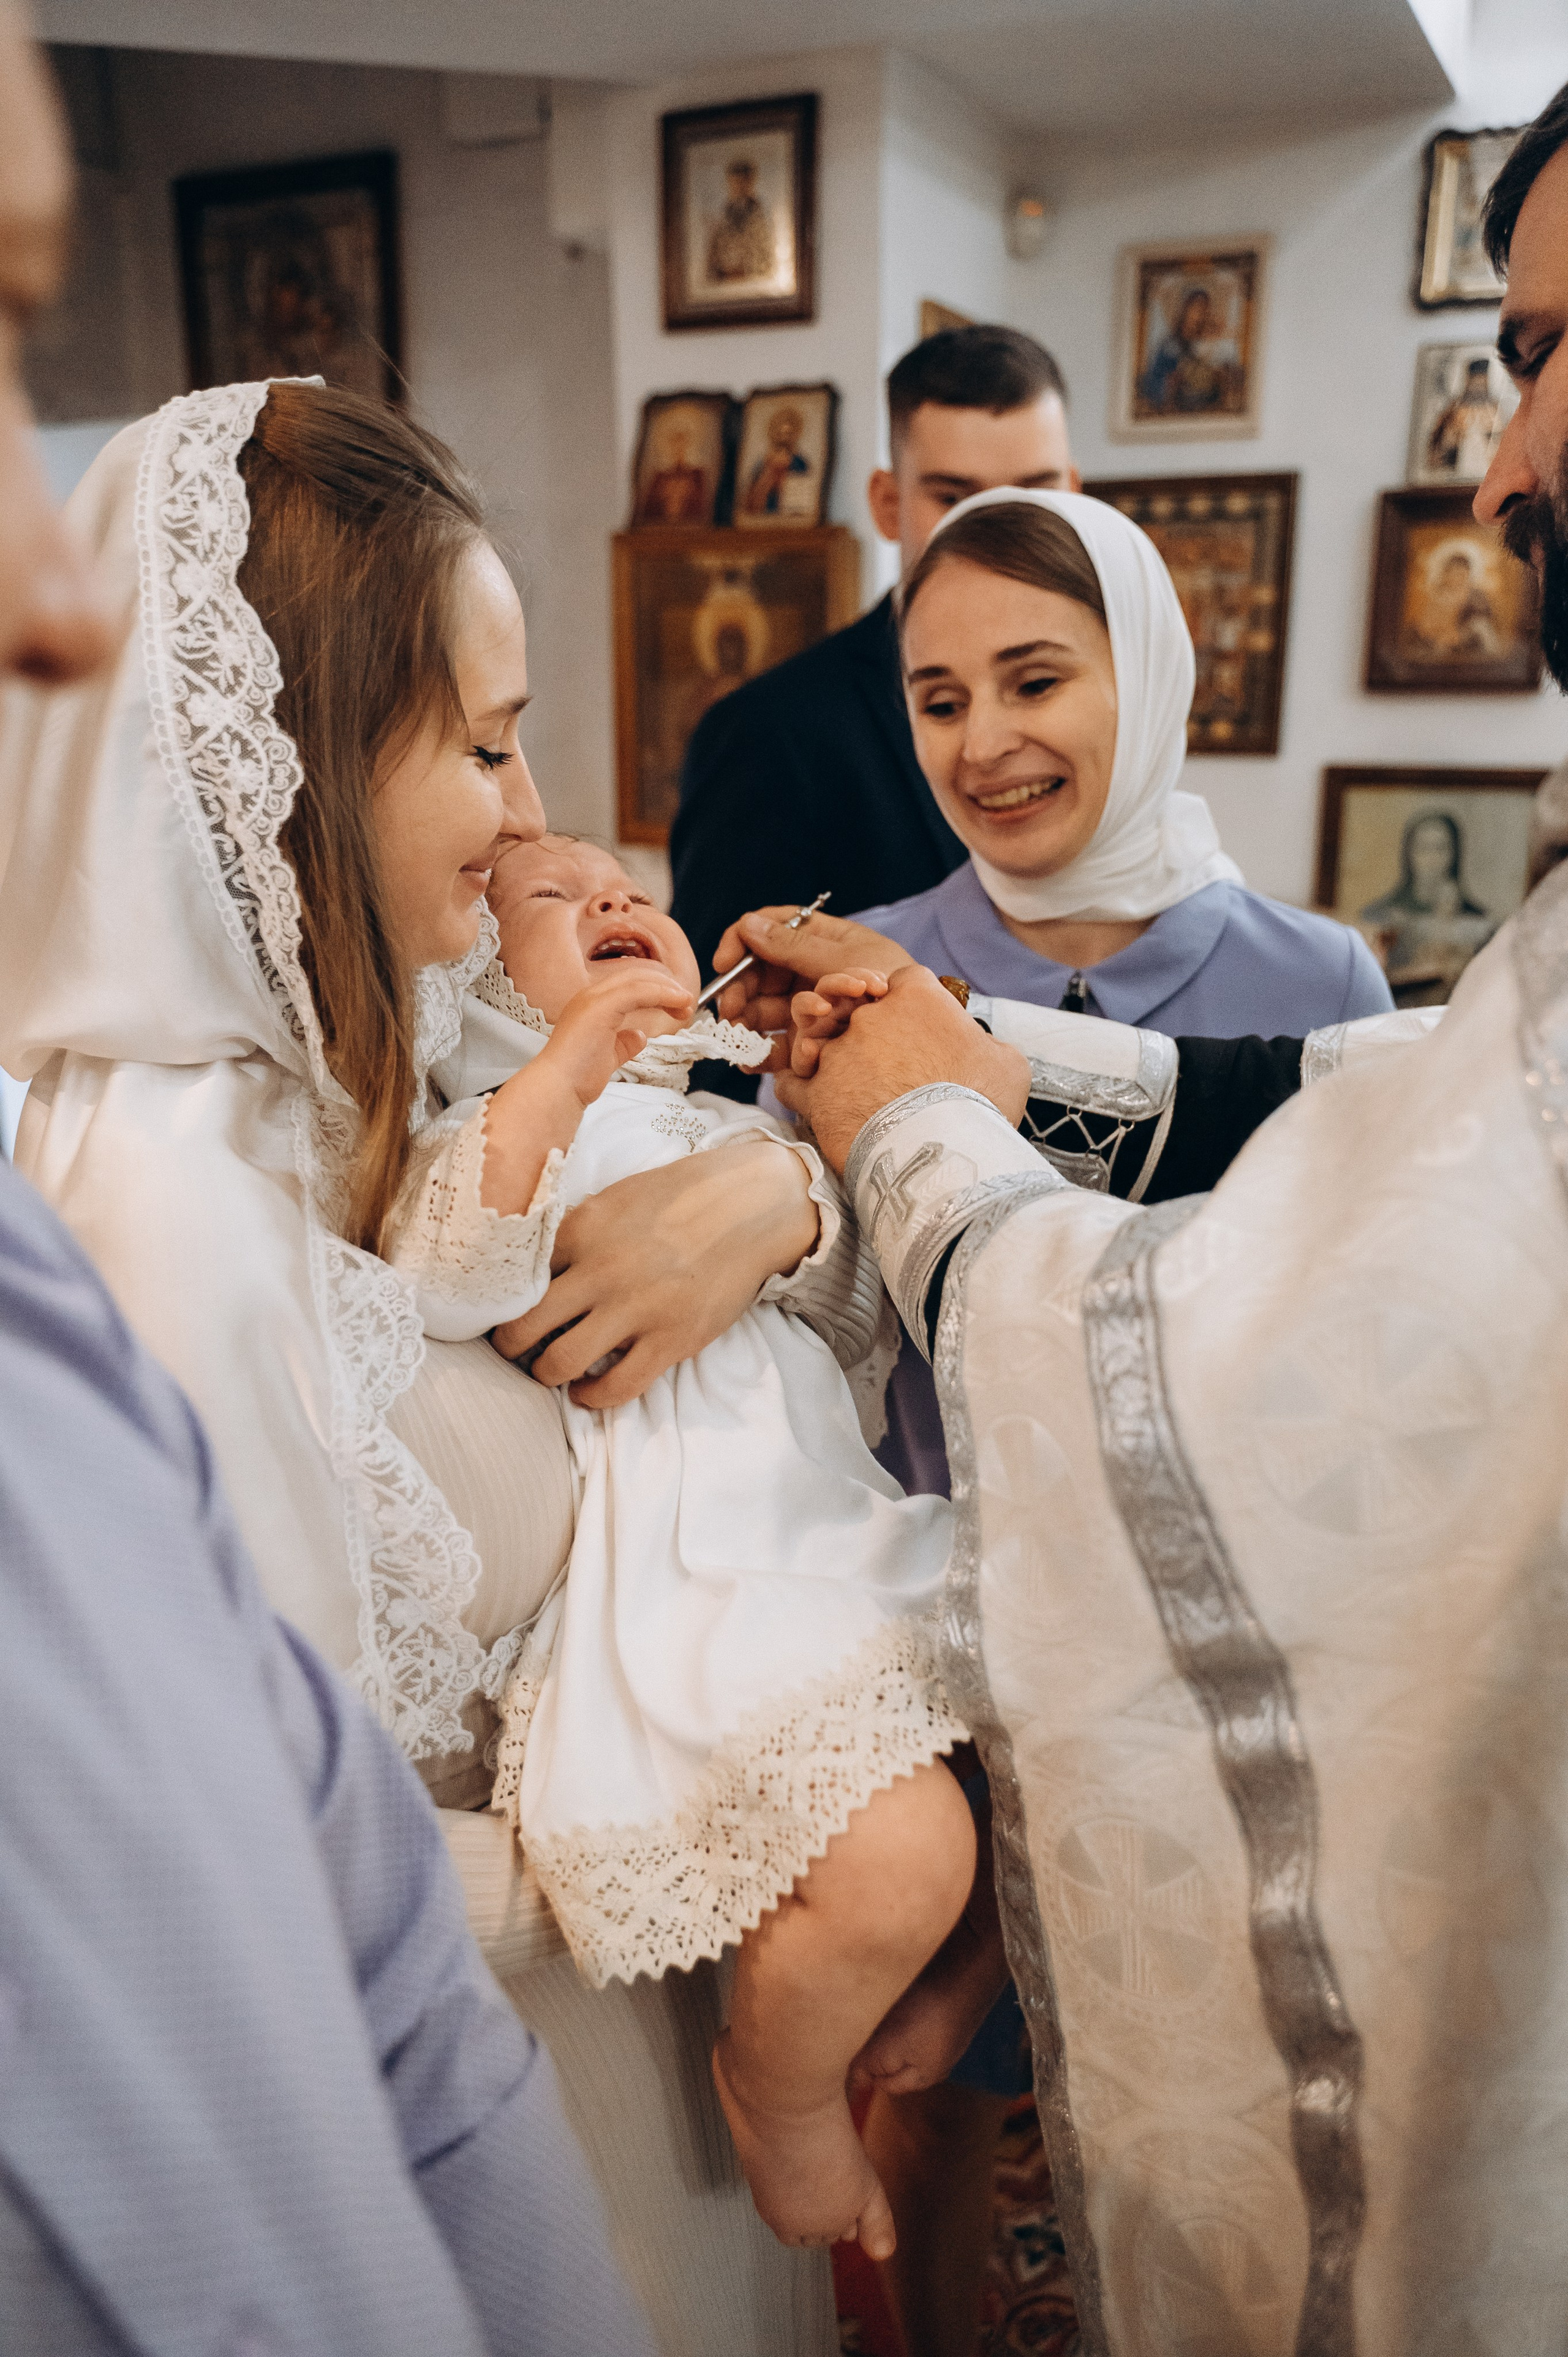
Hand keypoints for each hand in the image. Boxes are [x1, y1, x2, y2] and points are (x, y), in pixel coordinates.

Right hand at [478, 961, 695, 1217]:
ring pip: (638, 979)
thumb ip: (623, 1043)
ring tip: (686, 1003)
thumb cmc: (576, 1078)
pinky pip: (638, 991)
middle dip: (665, 986)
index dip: (656, 990)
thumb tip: (639, 1036)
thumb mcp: (607, 1057)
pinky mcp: (600, 1006)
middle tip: (687, 1003)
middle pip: (635, 975)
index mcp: (589, 1005)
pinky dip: (661, 994)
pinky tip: (676, 1004)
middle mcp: (589, 996)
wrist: (558, 1089)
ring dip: (668, 989)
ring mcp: (592, 999)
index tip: (677, 1005)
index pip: (628, 984)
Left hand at [490, 1136, 818, 1405]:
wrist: (750, 1206)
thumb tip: (531, 1269)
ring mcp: (636, 1309)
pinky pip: (616, 1388)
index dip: (500, 1301)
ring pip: (559, 1363)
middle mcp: (601, 1271)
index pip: (514, 1278)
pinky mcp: (671, 1340)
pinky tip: (586, 1390)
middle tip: (512, 1350)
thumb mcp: (613, 1200)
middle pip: (523, 1326)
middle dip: (507, 1346)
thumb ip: (572, 1233)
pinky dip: (591, 1397)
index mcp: (580, 1230)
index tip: (499, 1311)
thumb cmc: (679, 1198)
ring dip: (545, 1374)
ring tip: (549, 1370)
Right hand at [711, 907, 916, 1063]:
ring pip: (764, 1008)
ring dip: (746, 1021)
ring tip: (738, 1036)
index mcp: (820, 939)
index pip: (771, 929)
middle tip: (730, 1011)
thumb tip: (749, 925)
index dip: (742, 941)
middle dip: (741, 990)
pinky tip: (749, 1060)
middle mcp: (810, 970)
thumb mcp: (842, 957)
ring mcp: (811, 1004)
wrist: (920, 1031)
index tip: (724, 964)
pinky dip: (761, 1051)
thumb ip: (793, 945)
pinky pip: (779, 1042)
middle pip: (760, 973)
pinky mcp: (813, 1038)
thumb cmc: (892, 983)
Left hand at [775, 964, 1029, 1173]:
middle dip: (870, 1032)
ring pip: (819, 1041)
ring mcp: (837, 1051)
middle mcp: (870, 1014)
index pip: (904, 983)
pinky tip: (813, 1100)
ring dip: (830, 1057)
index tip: (919, 1030)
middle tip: (890, 1065)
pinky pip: (792, 1083)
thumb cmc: (981, 1104)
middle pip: (858, 1010)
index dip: (910, 1007)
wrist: (946, 1155)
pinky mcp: (816, 1092)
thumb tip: (980, 1049)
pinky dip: (800, 1089)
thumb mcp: (1006, 1062)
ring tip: (850, 1084)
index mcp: (917, 996)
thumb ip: (985, 1043)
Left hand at [789, 968, 888, 1078]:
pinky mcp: (875, 999)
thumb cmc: (835, 1082)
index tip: (824, 1009)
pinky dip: (880, 983)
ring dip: (865, 979)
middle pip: (830, 984)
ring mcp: (854, 1001)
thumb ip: (806, 1062)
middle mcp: (831, 1008)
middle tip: (859, 988)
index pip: (803, 1004)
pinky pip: (876, 983)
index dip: (810, 1004)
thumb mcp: (818, 1078)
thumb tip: (805, 1046)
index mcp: (812, 1023)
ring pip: (855, 980)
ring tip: (881, 989)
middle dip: (842, 983)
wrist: (872, 1087)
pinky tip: (888, 990)